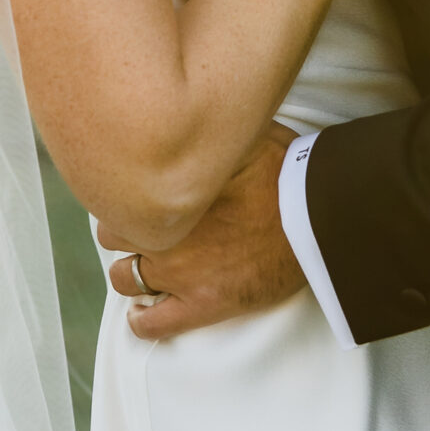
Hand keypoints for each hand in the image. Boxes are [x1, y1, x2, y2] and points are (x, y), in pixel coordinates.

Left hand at [100, 125, 302, 339]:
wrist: (317, 220)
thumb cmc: (285, 172)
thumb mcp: (243, 133)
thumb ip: (209, 131)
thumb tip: (199, 105)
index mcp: (168, 191)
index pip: (117, 192)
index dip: (125, 193)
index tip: (138, 192)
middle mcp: (164, 233)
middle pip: (112, 234)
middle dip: (126, 229)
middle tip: (145, 226)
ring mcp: (180, 274)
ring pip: (124, 278)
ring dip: (131, 271)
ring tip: (146, 265)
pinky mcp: (202, 306)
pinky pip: (151, 325)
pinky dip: (142, 321)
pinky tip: (144, 312)